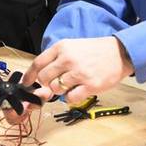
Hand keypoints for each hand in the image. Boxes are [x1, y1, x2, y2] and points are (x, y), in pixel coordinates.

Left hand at [3, 36, 133, 124]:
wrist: (120, 52)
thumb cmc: (95, 51)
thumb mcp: (73, 47)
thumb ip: (57, 60)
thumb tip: (40, 78)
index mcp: (62, 47)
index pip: (38, 63)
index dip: (29, 75)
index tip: (26, 83)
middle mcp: (68, 59)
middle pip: (44, 78)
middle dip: (45, 85)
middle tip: (53, 85)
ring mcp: (79, 73)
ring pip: (55, 89)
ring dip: (59, 90)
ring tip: (71, 84)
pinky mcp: (90, 85)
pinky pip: (69, 98)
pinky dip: (70, 98)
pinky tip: (78, 91)